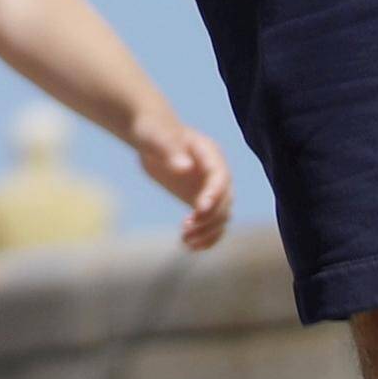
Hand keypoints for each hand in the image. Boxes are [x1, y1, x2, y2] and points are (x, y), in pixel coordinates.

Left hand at [131, 107, 236, 250]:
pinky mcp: (203, 202)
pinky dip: (206, 238)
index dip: (214, 194)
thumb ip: (169, 149)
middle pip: (225, 201)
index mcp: (209, 153)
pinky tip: (188, 247)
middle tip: (184, 229)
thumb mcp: (157, 137)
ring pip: (222, 217)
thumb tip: (184, 168)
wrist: (152, 137)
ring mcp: (211, 188)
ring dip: (207, 232)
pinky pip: (212, 224)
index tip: (198, 210)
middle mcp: (216, 173)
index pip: (220, 177)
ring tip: (184, 241)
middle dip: (208, 218)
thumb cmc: (154, 131)